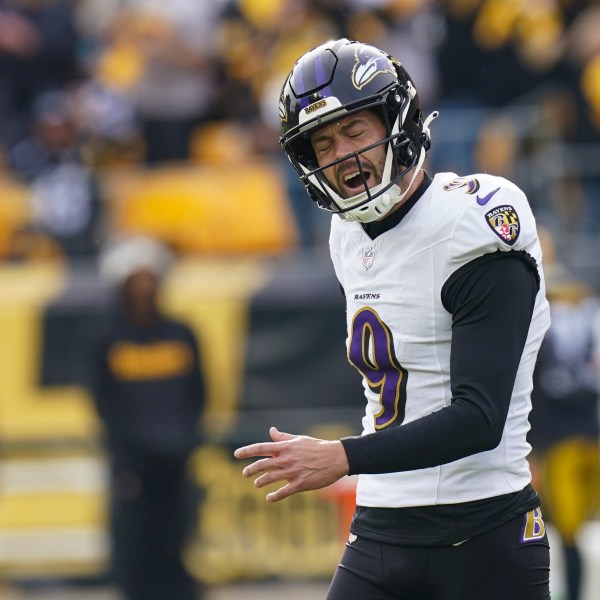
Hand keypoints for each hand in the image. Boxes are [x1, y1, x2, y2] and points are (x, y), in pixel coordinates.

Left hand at [234, 427, 349, 501]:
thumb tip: (271, 431)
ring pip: (270, 478)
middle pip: (263, 464)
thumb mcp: (299, 439)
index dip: (247, 451)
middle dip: (251, 469)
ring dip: (260, 482)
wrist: (336, 457)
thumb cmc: (317, 447)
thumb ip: (283, 437)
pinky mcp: (301, 484)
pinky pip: (284, 491)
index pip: (261, 448)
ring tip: (256, 484)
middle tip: (244, 473)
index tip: (236, 454)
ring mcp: (293, 472)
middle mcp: (287, 459)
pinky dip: (274, 496)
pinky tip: (269, 498)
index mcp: (286, 447)